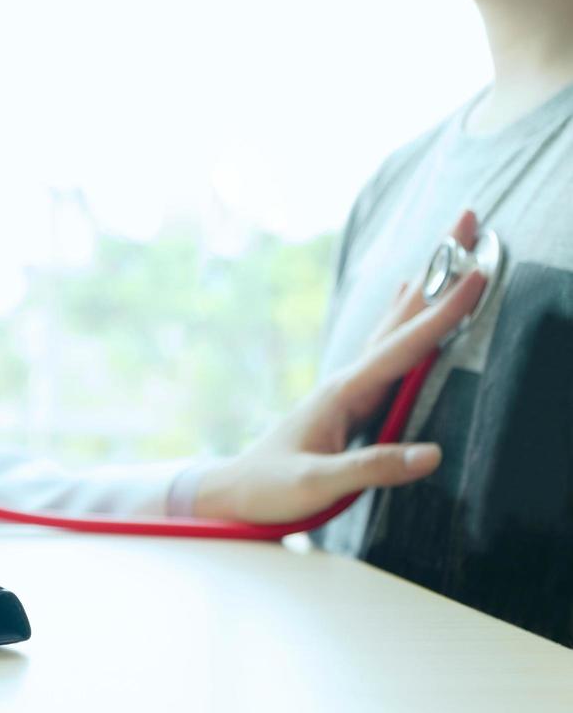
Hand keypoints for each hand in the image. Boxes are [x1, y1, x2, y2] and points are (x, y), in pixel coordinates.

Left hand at [193, 211, 486, 524]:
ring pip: (395, 329)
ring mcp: (348, 388)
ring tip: (447, 251)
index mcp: (345, 393)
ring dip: (426, 290)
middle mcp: (347, 381)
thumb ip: (372, 469)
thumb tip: (433, 454)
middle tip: (466, 221)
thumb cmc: (272, 490)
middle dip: (438, 273)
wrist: (235, 491)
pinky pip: (388, 350)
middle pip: (401, 319)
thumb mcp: (319, 484)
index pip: (404, 347)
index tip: (476, 275)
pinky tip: (406, 300)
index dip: (443, 313)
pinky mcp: (350, 400)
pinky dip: (405, 319)